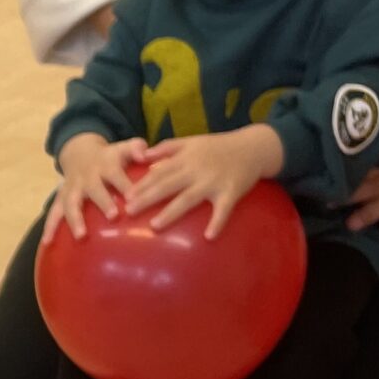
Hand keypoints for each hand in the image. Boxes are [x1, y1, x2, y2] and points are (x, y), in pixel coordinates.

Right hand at [48, 133, 146, 241]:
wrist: (79, 152)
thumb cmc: (110, 157)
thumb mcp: (123, 148)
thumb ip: (137, 148)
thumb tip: (144, 154)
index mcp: (105, 165)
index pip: (116, 174)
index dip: (124, 184)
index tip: (132, 197)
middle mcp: (87, 177)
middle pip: (94, 189)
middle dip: (103, 202)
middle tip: (113, 216)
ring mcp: (72, 188)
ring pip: (72, 203)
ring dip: (75, 219)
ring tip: (81, 236)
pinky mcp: (61, 198)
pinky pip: (54, 213)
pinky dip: (50, 227)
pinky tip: (48, 243)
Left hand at [126, 125, 284, 237]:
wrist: (253, 146)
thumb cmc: (218, 146)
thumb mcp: (191, 141)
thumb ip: (167, 148)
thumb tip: (143, 157)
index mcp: (185, 158)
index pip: (159, 172)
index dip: (142, 184)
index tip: (125, 196)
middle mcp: (196, 170)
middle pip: (168, 185)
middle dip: (147, 198)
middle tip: (129, 211)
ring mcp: (213, 181)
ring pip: (189, 198)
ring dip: (172, 212)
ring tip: (155, 226)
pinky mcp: (231, 191)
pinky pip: (223, 209)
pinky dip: (217, 222)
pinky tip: (208, 237)